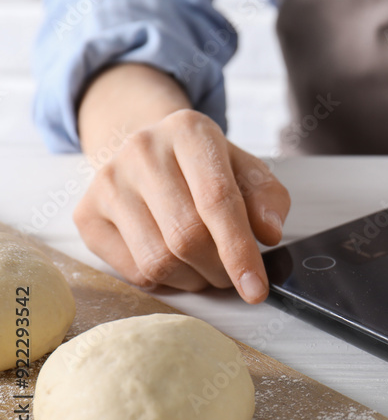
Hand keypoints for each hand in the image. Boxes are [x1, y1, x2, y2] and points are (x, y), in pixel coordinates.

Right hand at [74, 108, 289, 302]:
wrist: (149, 153)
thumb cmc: (206, 167)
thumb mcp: (247, 171)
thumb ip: (267, 198)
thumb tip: (269, 232)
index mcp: (189, 131)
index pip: (218, 199)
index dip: (240, 250)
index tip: (256, 288)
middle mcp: (142, 149)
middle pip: (187, 236)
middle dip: (220, 269)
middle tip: (235, 276)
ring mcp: (108, 181)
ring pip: (158, 260)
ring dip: (195, 280)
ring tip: (208, 268)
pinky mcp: (87, 214)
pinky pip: (133, 271)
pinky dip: (166, 281)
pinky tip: (177, 263)